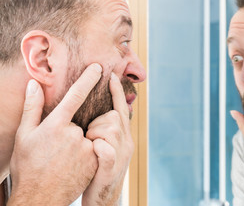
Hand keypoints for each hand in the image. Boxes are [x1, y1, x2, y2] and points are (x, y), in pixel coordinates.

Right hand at [8, 63, 101, 205]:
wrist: (40, 198)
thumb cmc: (28, 166)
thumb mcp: (24, 136)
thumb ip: (32, 108)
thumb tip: (35, 84)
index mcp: (55, 125)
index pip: (76, 95)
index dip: (88, 79)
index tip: (98, 68)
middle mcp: (74, 134)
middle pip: (79, 122)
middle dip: (70, 131)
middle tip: (55, 149)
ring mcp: (86, 147)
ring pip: (86, 136)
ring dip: (77, 144)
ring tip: (62, 160)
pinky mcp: (95, 160)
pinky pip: (94, 148)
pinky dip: (85, 153)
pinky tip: (72, 165)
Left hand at [82, 73, 133, 205]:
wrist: (103, 198)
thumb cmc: (96, 169)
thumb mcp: (103, 147)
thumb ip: (103, 129)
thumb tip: (97, 114)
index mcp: (124, 135)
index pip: (121, 108)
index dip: (117, 92)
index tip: (112, 76)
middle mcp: (127, 141)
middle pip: (113, 116)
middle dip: (98, 123)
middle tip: (91, 139)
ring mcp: (122, 154)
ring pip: (108, 128)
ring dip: (94, 135)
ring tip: (91, 149)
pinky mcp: (112, 166)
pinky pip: (105, 148)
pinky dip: (98, 147)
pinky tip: (95, 153)